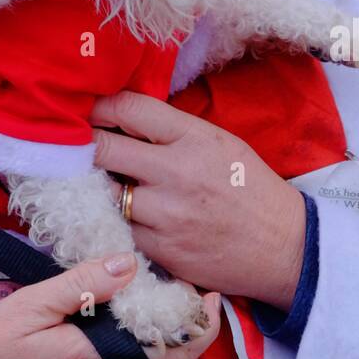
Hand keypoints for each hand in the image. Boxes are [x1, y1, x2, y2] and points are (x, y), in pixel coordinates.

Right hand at [0, 251, 221, 358]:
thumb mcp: (24, 309)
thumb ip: (78, 285)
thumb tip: (126, 263)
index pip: (170, 349)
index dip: (197, 323)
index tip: (206, 294)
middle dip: (185, 327)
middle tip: (190, 294)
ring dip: (162, 341)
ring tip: (160, 303)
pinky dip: (138, 356)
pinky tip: (125, 331)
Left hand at [91, 91, 305, 310]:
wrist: (285, 247)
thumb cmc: (250, 187)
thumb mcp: (219, 142)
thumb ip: (174, 130)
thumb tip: (126, 118)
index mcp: (192, 138)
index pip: (129, 108)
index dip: (99, 107)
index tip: (86, 111)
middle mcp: (175, 172)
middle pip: (104, 148)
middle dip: (83, 145)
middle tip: (74, 145)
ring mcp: (166, 214)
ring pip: (106, 193)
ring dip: (100, 188)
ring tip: (101, 184)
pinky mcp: (162, 250)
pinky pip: (122, 230)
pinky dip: (119, 222)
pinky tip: (125, 217)